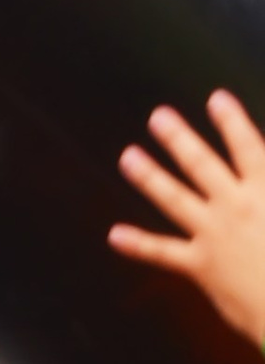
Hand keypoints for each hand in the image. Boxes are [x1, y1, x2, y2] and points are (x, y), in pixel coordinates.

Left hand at [112, 93, 264, 345]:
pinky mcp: (201, 266)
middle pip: (201, 165)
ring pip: (175, 199)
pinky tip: (114, 235)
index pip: (247, 148)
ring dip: (149, 176)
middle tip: (158, 117)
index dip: (232, 122)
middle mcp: (236, 208)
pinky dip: (138, 244)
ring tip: (128, 156)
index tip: (216, 98)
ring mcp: (214, 235)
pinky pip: (164, 253)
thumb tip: (261, 168)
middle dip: (178, 139)